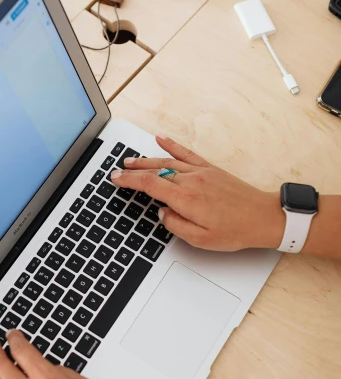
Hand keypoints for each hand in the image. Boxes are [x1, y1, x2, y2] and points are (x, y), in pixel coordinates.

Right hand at [111, 134, 284, 251]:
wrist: (263, 217)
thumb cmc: (235, 230)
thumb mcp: (200, 239)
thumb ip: (175, 225)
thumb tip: (162, 212)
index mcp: (185, 198)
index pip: (149, 185)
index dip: (129, 181)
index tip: (115, 180)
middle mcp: (190, 181)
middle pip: (154, 171)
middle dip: (132, 171)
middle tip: (116, 171)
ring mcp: (200, 172)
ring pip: (166, 161)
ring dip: (146, 159)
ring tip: (129, 160)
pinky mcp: (210, 169)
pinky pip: (187, 153)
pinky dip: (172, 145)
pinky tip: (161, 139)